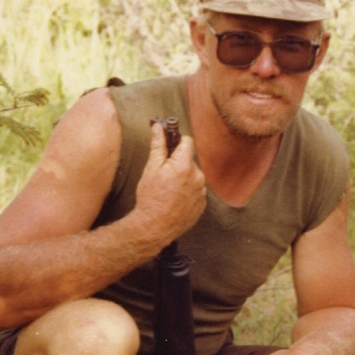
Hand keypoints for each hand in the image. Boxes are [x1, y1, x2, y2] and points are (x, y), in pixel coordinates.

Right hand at [133, 122, 205, 247]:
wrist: (155, 227)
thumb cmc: (151, 198)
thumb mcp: (151, 168)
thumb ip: (158, 145)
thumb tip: (158, 127)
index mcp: (185, 165)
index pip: (187, 141)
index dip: (176, 143)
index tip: (168, 147)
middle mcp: (198, 176)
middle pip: (189, 161)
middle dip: (178, 163)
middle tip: (163, 176)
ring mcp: (202, 192)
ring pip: (193, 177)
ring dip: (184, 179)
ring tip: (168, 191)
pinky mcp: (202, 204)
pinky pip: (196, 191)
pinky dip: (187, 193)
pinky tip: (174, 200)